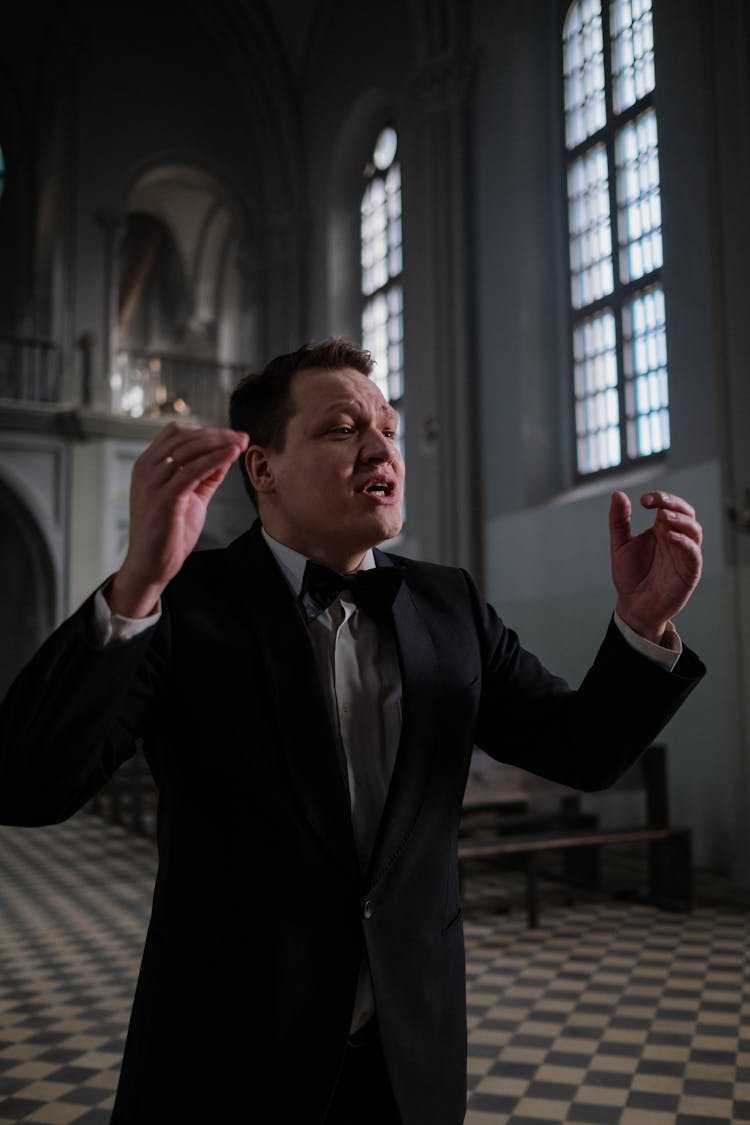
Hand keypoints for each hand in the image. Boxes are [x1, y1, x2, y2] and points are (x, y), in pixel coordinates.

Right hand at [107, 421, 248, 617]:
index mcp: (148, 465)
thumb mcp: (190, 496)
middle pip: (184, 436)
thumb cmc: (168, 531)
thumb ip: (205, 475)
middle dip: (217, 434)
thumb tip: (226, 454)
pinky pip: (193, 470)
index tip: (231, 435)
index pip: (175, 433)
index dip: (205, 431)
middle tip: (242, 437)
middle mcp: (146, 468)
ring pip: (189, 449)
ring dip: (219, 443)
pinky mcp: (164, 497)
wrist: (152, 563)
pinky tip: (232, 455)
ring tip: (242, 443)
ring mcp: (153, 482)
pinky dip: (215, 459)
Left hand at [609, 490, 702, 643]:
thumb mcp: (619, 545)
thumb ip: (619, 521)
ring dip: (681, 521)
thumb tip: (618, 494)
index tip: (644, 500)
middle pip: (686, 513)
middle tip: (658, 503)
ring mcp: (685, 554)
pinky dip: (685, 543)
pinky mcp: (690, 571)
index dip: (661, 498)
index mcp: (661, 530)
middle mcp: (676, 539)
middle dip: (674, 504)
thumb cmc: (630, 576)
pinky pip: (694, 553)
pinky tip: (670, 537)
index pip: (669, 506)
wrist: (634, 605)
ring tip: (663, 517)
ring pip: (694, 530)